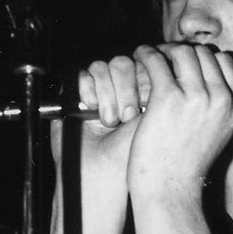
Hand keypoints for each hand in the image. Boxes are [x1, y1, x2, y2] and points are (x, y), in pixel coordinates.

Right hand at [48, 53, 152, 183]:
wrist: (101, 171)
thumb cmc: (129, 152)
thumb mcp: (153, 119)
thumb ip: (157, 90)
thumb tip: (156, 63)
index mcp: (142, 90)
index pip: (144, 64)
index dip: (144, 78)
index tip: (145, 104)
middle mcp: (120, 87)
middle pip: (123, 62)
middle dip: (126, 89)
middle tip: (127, 116)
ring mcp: (98, 89)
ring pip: (102, 66)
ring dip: (107, 94)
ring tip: (110, 121)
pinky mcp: (75, 93)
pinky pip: (82, 75)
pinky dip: (88, 92)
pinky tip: (91, 113)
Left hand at [125, 43, 232, 201]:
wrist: (171, 188)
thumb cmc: (189, 162)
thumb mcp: (220, 130)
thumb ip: (220, 103)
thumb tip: (206, 71)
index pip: (224, 61)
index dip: (202, 58)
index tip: (185, 63)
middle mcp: (223, 98)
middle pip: (204, 53)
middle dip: (183, 52)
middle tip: (164, 58)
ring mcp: (197, 96)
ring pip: (182, 51)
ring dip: (163, 50)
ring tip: (150, 57)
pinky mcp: (169, 97)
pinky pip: (156, 60)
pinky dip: (145, 54)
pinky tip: (138, 58)